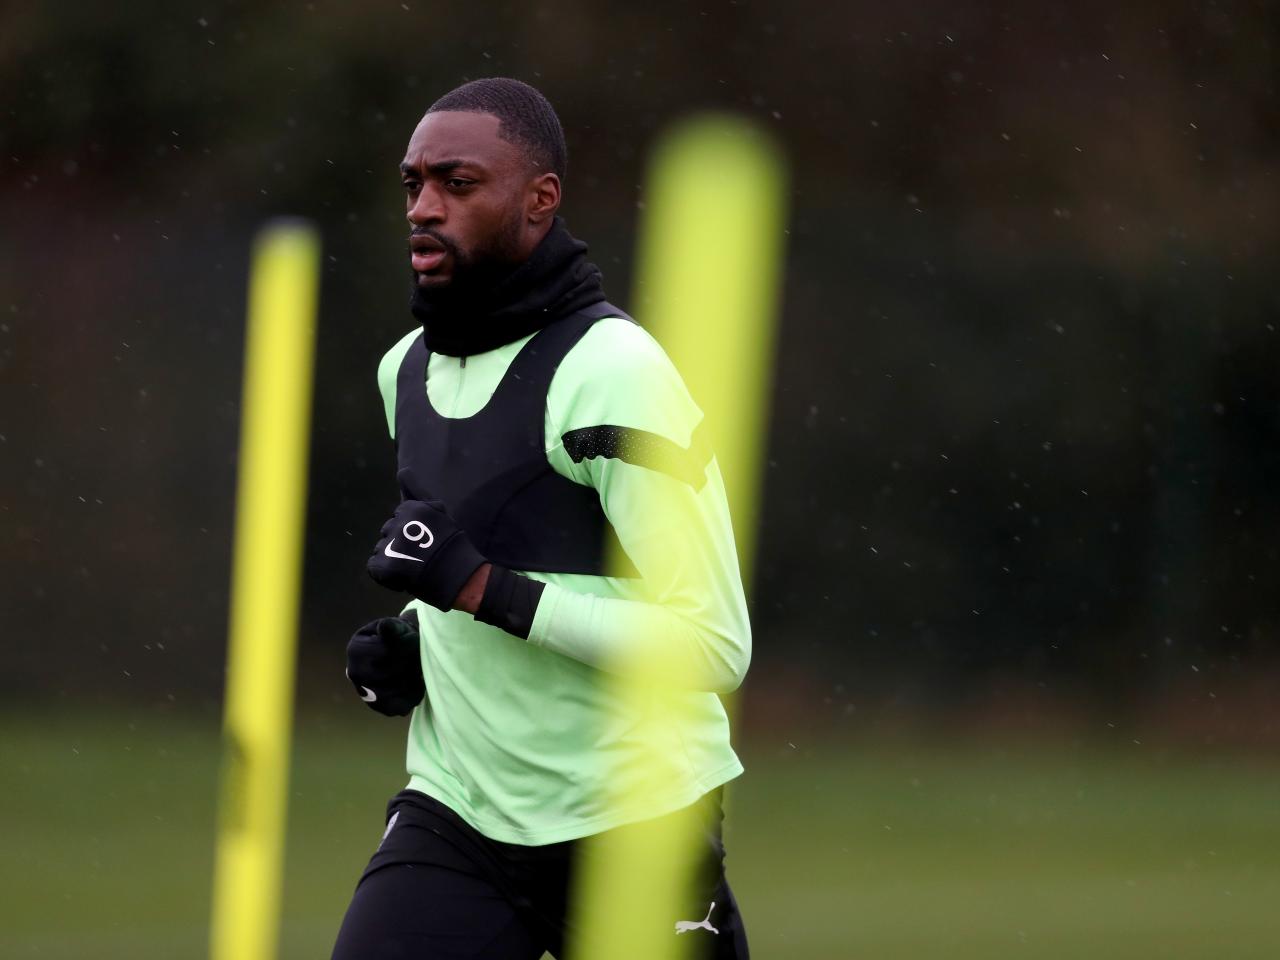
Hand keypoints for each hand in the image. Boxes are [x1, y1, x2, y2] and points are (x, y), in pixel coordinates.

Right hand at [345, 610, 424, 716]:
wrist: (400, 652)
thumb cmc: (399, 637)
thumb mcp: (396, 627)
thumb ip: (392, 628)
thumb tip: (385, 626)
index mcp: (356, 649)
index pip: (385, 653)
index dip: (405, 649)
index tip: (414, 643)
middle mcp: (354, 673)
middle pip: (388, 674)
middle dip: (409, 665)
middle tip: (418, 659)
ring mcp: (362, 692)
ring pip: (393, 693)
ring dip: (411, 682)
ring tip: (418, 671)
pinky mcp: (376, 706)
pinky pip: (395, 708)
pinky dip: (411, 698)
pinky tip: (417, 685)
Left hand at [367, 469, 486, 610]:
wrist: (460, 576)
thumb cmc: (449, 543)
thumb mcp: (437, 511)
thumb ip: (416, 490)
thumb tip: (401, 469)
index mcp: (411, 509)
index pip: (398, 517)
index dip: (411, 530)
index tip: (426, 539)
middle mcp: (398, 524)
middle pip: (387, 532)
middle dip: (400, 543)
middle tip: (421, 554)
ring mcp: (390, 546)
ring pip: (380, 549)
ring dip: (393, 558)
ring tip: (414, 566)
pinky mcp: (384, 566)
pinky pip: (373, 567)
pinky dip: (385, 575)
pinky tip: (404, 577)